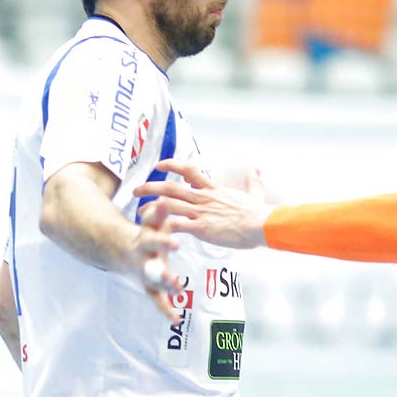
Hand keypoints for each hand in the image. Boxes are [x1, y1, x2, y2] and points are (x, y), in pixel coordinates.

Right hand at [128, 207, 183, 321]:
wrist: (121, 252)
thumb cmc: (146, 235)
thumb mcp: (151, 222)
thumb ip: (159, 212)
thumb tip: (166, 197)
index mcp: (146, 238)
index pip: (152, 230)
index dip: (158, 221)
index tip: (164, 211)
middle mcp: (144, 256)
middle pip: (152, 257)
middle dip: (162, 254)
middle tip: (174, 248)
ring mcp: (145, 272)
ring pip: (154, 279)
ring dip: (166, 283)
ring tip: (178, 288)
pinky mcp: (148, 286)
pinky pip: (156, 300)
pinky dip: (165, 310)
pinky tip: (176, 320)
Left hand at [136, 159, 272, 248]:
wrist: (260, 224)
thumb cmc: (258, 213)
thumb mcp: (255, 193)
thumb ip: (253, 181)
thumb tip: (256, 169)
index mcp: (213, 190)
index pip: (188, 170)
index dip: (171, 165)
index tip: (159, 165)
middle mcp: (203, 198)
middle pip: (170, 188)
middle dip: (150, 187)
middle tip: (136, 190)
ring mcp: (201, 213)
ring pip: (169, 205)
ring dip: (151, 207)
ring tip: (139, 212)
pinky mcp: (201, 228)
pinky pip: (177, 225)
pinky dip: (164, 227)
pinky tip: (155, 231)